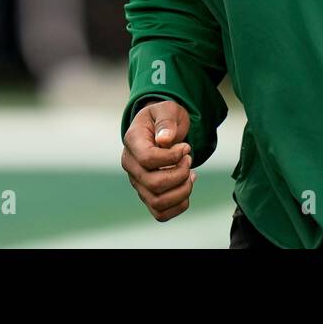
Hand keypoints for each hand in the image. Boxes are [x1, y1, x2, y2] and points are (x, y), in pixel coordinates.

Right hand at [121, 98, 195, 221]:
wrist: (162, 129)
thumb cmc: (163, 118)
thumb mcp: (167, 109)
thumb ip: (166, 122)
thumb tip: (164, 140)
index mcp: (133, 142)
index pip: (148, 159)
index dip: (172, 157)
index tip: (186, 147)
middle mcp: (131, 166)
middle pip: (154, 184)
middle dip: (180, 173)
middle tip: (189, 159)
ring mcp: (138, 183)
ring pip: (157, 203)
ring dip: (182, 191)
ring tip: (191, 174)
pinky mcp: (148, 194)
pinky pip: (160, 213)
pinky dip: (179, 205)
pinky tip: (187, 185)